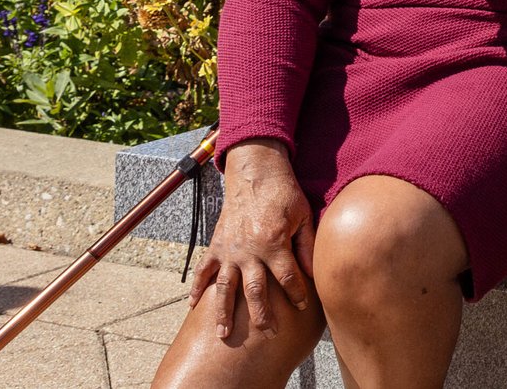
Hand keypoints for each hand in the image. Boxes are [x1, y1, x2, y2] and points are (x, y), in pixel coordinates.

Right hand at [187, 139, 315, 338]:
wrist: (255, 172)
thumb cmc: (283, 193)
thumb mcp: (303, 216)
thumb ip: (307, 245)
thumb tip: (313, 273)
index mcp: (274, 243)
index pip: (288, 277)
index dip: (297, 293)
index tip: (302, 307)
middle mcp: (249, 250)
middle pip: (256, 290)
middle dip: (263, 314)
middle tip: (269, 334)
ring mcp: (230, 249)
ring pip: (225, 287)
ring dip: (223, 312)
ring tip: (223, 335)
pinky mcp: (216, 245)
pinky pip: (204, 270)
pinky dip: (197, 288)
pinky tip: (193, 307)